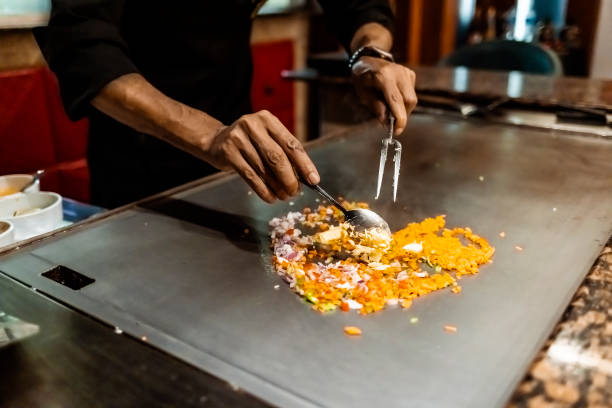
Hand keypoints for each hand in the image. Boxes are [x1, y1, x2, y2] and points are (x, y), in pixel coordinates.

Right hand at [202, 110, 319, 202]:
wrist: (216, 141)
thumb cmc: (250, 142)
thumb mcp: (267, 139)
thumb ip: (285, 153)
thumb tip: (305, 178)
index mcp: (268, 119)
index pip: (291, 143)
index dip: (304, 164)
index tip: (314, 180)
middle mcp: (253, 125)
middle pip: (277, 157)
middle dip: (289, 178)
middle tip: (295, 192)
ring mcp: (238, 138)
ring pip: (264, 169)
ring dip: (277, 187)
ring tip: (284, 196)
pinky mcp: (228, 153)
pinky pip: (250, 176)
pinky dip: (263, 190)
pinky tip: (270, 198)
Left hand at [351, 56, 417, 135]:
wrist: (369, 58)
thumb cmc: (362, 76)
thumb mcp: (362, 93)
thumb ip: (375, 107)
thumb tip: (386, 122)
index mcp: (383, 76)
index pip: (396, 101)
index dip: (399, 118)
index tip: (397, 131)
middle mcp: (398, 73)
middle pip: (409, 101)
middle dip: (403, 115)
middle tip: (392, 123)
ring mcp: (406, 72)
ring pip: (412, 98)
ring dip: (403, 108)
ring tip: (389, 107)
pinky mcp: (410, 74)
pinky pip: (411, 93)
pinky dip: (404, 101)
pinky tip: (393, 97)